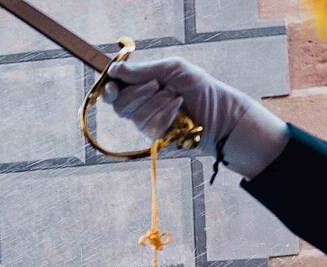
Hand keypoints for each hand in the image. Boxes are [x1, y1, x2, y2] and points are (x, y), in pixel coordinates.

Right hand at [105, 56, 289, 177]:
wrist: (218, 111)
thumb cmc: (198, 87)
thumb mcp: (171, 69)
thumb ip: (142, 70)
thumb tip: (112, 70)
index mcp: (140, 86)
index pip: (113, 91)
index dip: (108, 89)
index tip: (113, 86)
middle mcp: (139, 106)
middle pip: (119, 104)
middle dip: (138, 92)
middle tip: (158, 85)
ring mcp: (146, 123)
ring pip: (135, 115)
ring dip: (158, 102)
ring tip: (177, 98)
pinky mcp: (155, 137)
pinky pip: (150, 125)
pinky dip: (166, 114)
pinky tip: (179, 111)